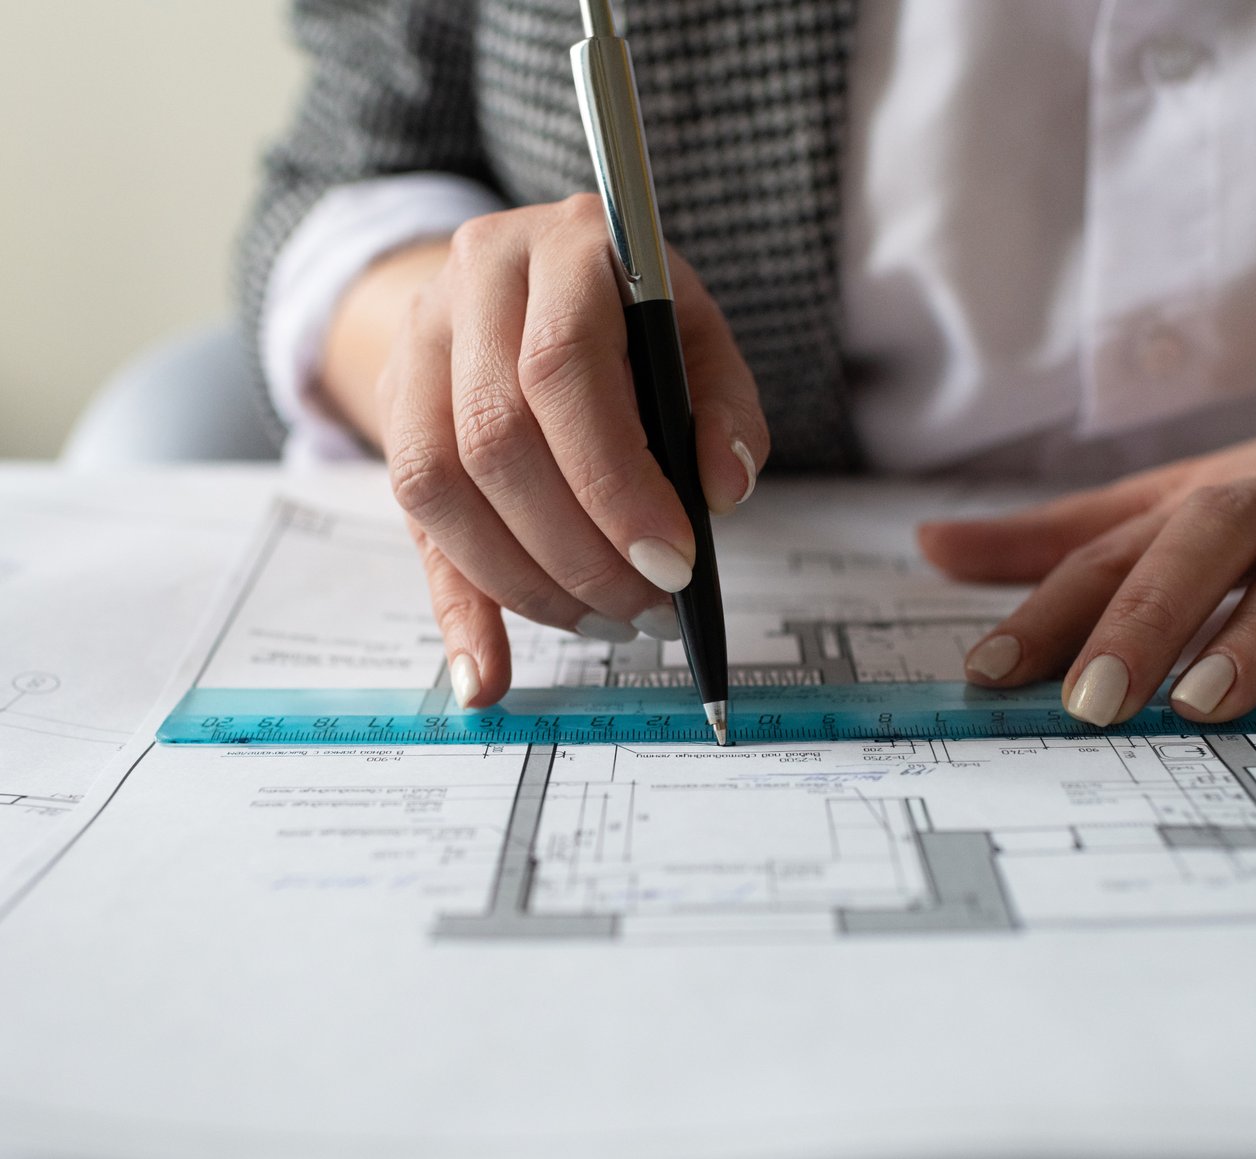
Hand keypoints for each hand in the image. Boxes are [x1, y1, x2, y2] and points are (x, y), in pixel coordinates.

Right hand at [321, 196, 767, 706]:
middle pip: (494, 438)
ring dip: (524, 581)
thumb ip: (723, 405)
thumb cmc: (630, 314)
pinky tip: (490, 676)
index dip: (614, 482)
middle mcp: (471, 283)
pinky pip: (413, 527)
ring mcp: (417, 348)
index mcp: (562, 247)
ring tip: (603, 622)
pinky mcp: (394, 413)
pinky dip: (458, 611)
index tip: (672, 565)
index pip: (562, 371)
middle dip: (577, 547)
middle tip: (645, 608)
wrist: (526, 278)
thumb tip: (723, 491)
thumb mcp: (694, 335)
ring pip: (438, 486)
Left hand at [919, 338, 1255, 724]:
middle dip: (1145, 617)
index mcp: (1208, 495)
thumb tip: (933, 545)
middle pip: (1208, 538)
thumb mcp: (1176, 502)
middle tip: (1091, 702)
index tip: (988, 672)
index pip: (1114, 548)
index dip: (1046, 607)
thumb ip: (1063, 539)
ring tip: (1199, 704)